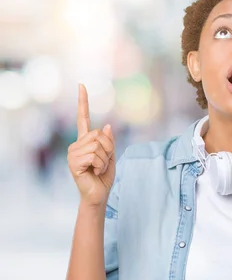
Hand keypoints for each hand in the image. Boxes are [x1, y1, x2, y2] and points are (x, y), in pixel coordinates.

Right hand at [67, 84, 116, 206]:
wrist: (98, 194)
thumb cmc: (104, 176)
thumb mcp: (111, 155)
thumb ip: (109, 141)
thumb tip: (107, 126)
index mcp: (85, 140)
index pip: (82, 117)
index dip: (83, 101)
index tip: (82, 85)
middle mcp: (76, 144)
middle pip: (99, 134)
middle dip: (108, 148)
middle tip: (103, 162)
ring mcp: (73, 153)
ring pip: (98, 145)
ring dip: (104, 158)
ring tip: (98, 168)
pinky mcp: (73, 162)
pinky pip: (94, 155)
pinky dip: (100, 164)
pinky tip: (93, 172)